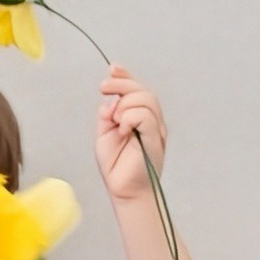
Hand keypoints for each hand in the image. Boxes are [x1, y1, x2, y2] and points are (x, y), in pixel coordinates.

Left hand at [94, 67, 167, 204]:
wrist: (124, 190)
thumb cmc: (116, 166)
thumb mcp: (104, 134)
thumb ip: (108, 115)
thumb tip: (110, 101)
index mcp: (139, 117)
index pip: (137, 89)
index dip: (125, 76)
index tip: (112, 69)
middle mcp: (151, 120)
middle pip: (142, 90)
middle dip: (121, 84)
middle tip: (103, 89)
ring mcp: (155, 129)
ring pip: (145, 99)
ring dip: (125, 104)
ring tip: (116, 122)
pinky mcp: (155, 138)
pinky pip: (145, 115)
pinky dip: (129, 117)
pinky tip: (122, 129)